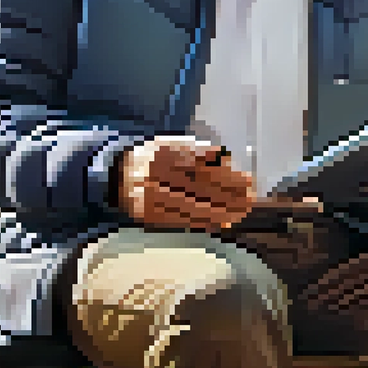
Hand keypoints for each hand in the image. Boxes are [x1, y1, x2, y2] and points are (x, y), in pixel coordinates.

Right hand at [117, 137, 254, 230]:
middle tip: (251, 198)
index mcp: (165, 156)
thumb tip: (223, 155)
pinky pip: (182, 220)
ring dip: (221, 211)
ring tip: (242, 212)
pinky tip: (222, 222)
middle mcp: (159, 178)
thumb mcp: (170, 145)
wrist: (115, 176)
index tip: (248, 180)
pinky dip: (204, 222)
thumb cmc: (150, 157)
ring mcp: (154, 198)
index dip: (227, 177)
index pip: (202, 169)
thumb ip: (197, 150)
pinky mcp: (151, 215)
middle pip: (201, 189)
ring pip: (193, 207)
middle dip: (229, 195)